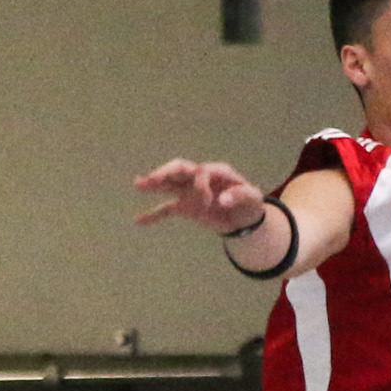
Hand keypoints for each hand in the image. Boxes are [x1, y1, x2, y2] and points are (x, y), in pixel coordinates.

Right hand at [133, 158, 269, 233]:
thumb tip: (222, 201)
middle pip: (179, 169)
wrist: (245, 218)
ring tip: (138, 184)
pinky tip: (139, 221)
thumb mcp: (252, 199)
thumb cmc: (250, 203)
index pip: (201, 171)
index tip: (208, 203)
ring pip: (168, 183)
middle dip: (165, 173)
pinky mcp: (185, 207)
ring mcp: (190, 191)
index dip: (201, 186)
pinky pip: (166, 210)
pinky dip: (153, 215)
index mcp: (216, 172)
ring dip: (154, 184)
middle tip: (153, 180)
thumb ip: (240, 196)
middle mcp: (199, 178)